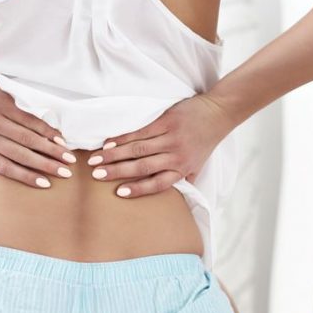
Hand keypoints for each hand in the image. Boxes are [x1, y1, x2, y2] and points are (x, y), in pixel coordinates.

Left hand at [0, 67, 76, 189]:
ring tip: (68, 158)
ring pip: (29, 138)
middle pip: (21, 154)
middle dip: (46, 165)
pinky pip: (29, 119)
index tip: (45, 184)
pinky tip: (58, 137)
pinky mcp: (5, 104)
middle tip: (65, 174)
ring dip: (51, 148)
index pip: (5, 167)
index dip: (26, 176)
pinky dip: (45, 129)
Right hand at [89, 93, 234, 197]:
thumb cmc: (205, 141)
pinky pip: (140, 132)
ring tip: (95, 160)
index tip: (119, 193)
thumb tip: (175, 199)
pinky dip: (122, 138)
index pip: (158, 183)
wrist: (217, 114)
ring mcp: (170, 138)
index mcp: (182, 170)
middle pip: (142, 166)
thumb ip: (184, 178)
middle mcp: (176, 156)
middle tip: (97, 175)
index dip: (138, 189)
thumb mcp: (198, 165)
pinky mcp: (165, 122)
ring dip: (113, 155)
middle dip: (117, 171)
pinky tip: (108, 143)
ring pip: (137, 149)